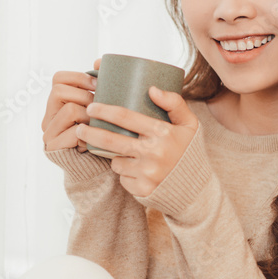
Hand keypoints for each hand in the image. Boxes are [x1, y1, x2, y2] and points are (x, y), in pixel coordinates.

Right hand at [41, 59, 101, 152]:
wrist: (98, 168)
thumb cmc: (102, 136)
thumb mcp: (101, 110)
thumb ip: (99, 89)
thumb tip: (99, 61)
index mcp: (57, 104)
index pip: (58, 78)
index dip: (79, 77)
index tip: (98, 85)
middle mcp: (48, 116)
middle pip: (59, 90)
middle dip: (84, 97)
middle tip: (98, 109)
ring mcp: (49, 132)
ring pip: (70, 109)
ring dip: (89, 116)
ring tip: (96, 127)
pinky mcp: (53, 147)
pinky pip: (73, 132)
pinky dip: (87, 135)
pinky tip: (92, 142)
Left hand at [76, 85, 198, 197]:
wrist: (197, 189)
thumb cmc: (189, 152)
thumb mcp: (190, 124)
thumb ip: (174, 103)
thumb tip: (151, 89)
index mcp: (163, 133)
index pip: (126, 117)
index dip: (105, 110)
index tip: (92, 106)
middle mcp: (153, 153)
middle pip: (111, 140)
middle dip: (91, 132)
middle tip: (81, 127)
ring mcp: (146, 173)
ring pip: (115, 161)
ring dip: (114, 156)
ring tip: (123, 153)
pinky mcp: (141, 189)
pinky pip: (123, 178)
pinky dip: (126, 174)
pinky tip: (136, 171)